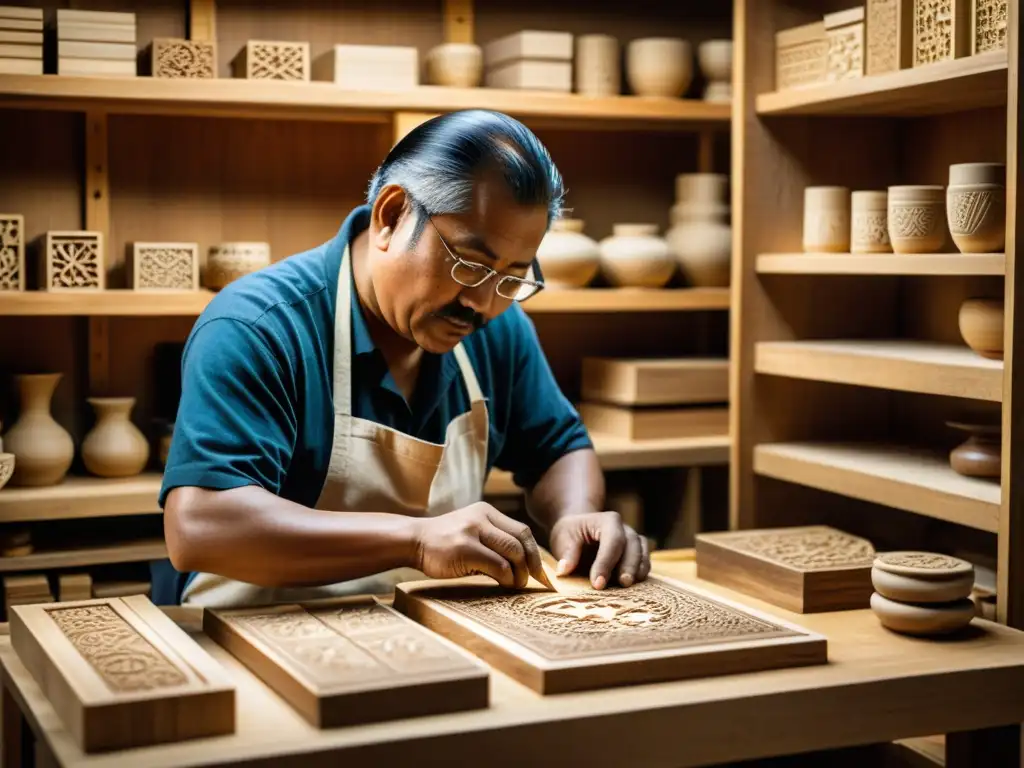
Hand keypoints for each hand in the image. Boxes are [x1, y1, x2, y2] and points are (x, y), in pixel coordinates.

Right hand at [412, 502, 546, 588]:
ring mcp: (473, 531)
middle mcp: (482, 517)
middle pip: (522, 540)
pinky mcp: (465, 548)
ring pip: (513, 552)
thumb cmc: (444, 543)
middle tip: (533, 581)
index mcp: (487, 512)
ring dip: (520, 573)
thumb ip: (494, 540)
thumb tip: (524, 566)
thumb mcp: (472, 532)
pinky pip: (498, 565)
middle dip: (532, 564)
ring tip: (515, 585)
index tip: (539, 572)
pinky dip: (506, 578)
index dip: (535, 553)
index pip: (522, 531)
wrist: (413, 541)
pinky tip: (502, 584)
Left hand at [548, 511, 649, 589]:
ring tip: (629, 586)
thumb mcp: (563, 537)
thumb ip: (567, 553)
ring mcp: (633, 539)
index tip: (597, 583)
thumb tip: (564, 570)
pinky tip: (634, 585)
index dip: (606, 562)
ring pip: (642, 552)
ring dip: (638, 570)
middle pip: (632, 546)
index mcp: (607, 520)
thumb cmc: (571, 533)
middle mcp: (624, 528)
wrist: (579, 530)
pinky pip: (645, 561)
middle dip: (628, 566)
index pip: (612, 541)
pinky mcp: (637, 552)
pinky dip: (641, 572)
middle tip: (623, 584)